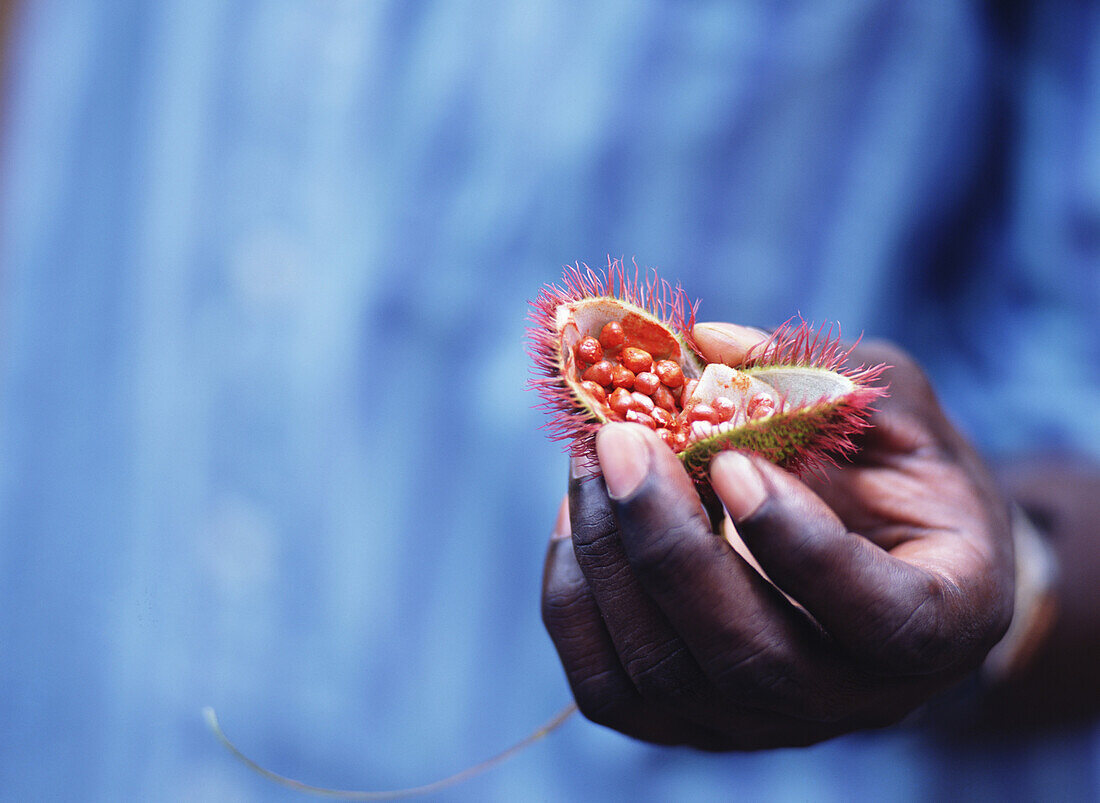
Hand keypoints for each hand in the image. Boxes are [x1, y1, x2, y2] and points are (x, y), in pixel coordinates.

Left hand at [541, 323, 1013, 748]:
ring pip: (662, 676)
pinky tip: (580, 515)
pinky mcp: (685, 721)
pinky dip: (574, 596)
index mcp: (940, 623)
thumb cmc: (899, 481)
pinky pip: (606, 685)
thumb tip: (707, 343)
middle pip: (749, 658)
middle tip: (620, 441)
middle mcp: (851, 698)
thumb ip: (820, 376)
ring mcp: (760, 722)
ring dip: (607, 556)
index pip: (882, 620)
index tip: (731, 459)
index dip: (799, 545)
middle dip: (668, 543)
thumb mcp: (894, 413)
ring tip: (592, 459)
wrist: (880, 564)